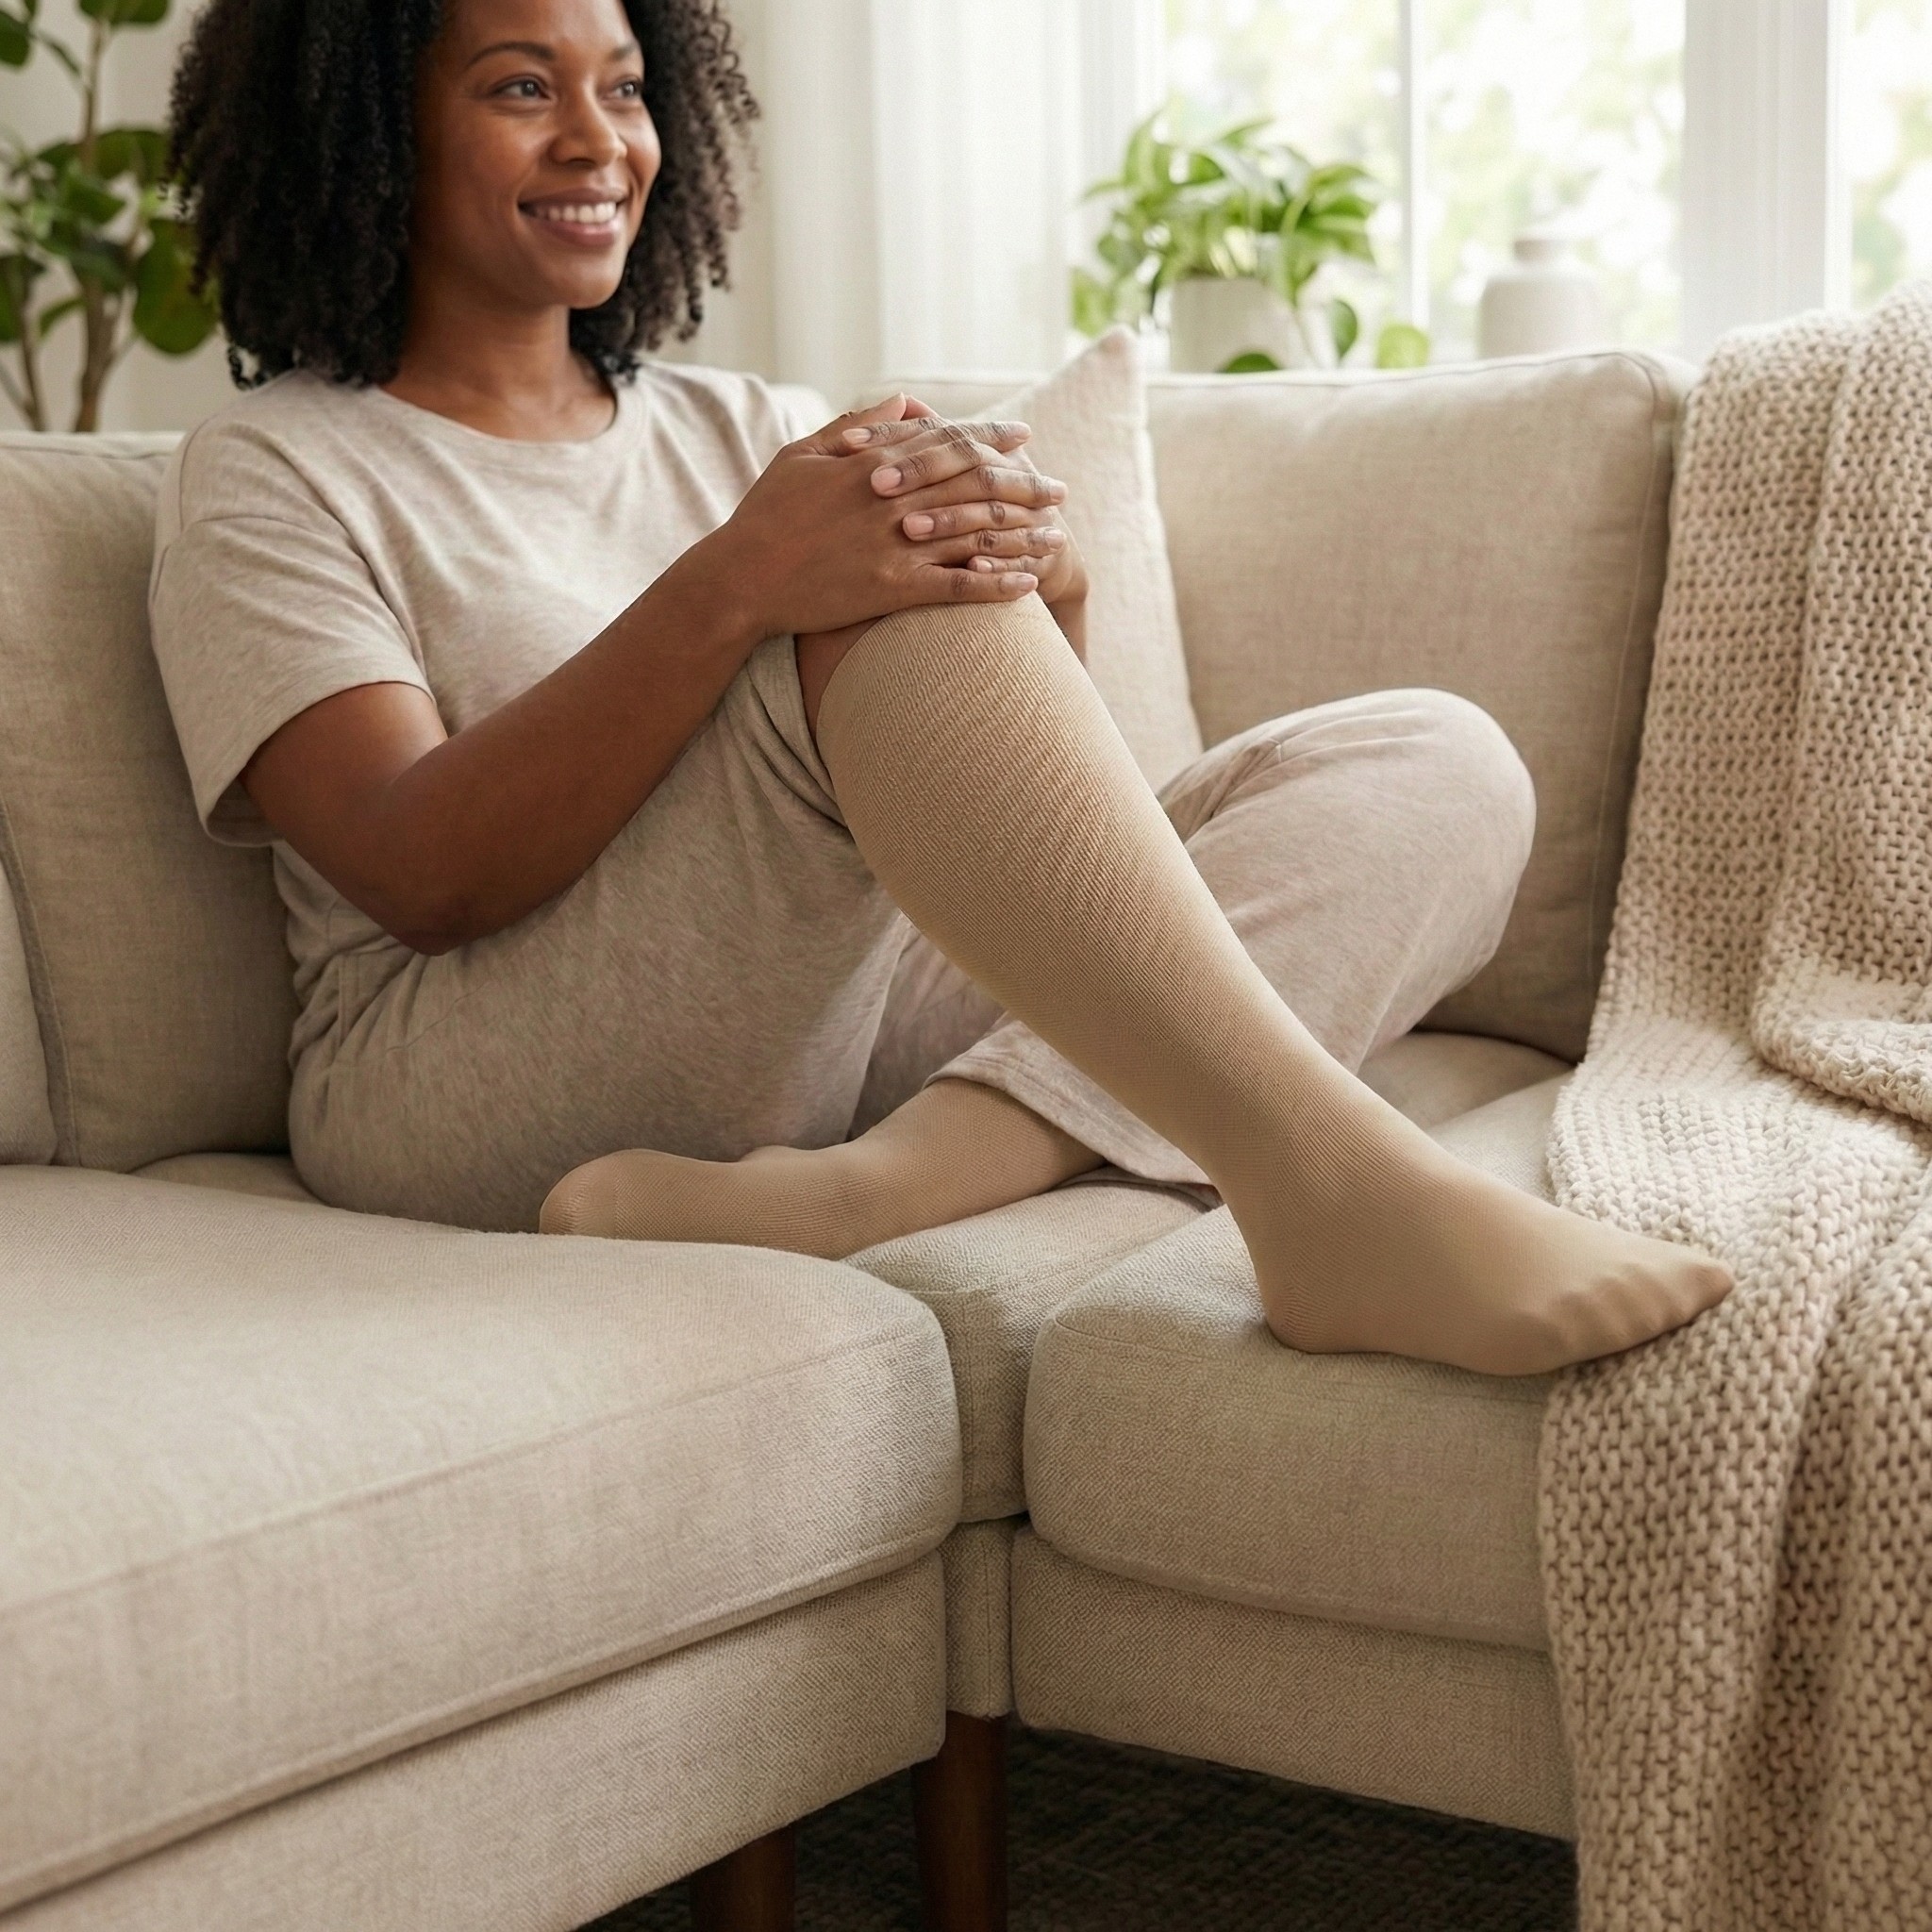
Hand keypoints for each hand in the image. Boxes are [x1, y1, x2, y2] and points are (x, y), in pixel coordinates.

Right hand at [694, 395, 1057, 643]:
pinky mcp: (893, 590)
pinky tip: (1028, 584)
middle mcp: (893, 499)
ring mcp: (896, 545)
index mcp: (873, 462)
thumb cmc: (764, 516)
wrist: (739, 579)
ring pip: (976, 533)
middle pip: (975, 484)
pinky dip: (996, 584)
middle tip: (1059, 490)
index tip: (1023, 436)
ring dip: (1023, 534)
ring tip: (1058, 535)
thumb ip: (856, 427)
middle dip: (1024, 485)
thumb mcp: (802, 455)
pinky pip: (958, 587)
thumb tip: (903, 403)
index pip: (946, 440)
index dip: (990, 436)